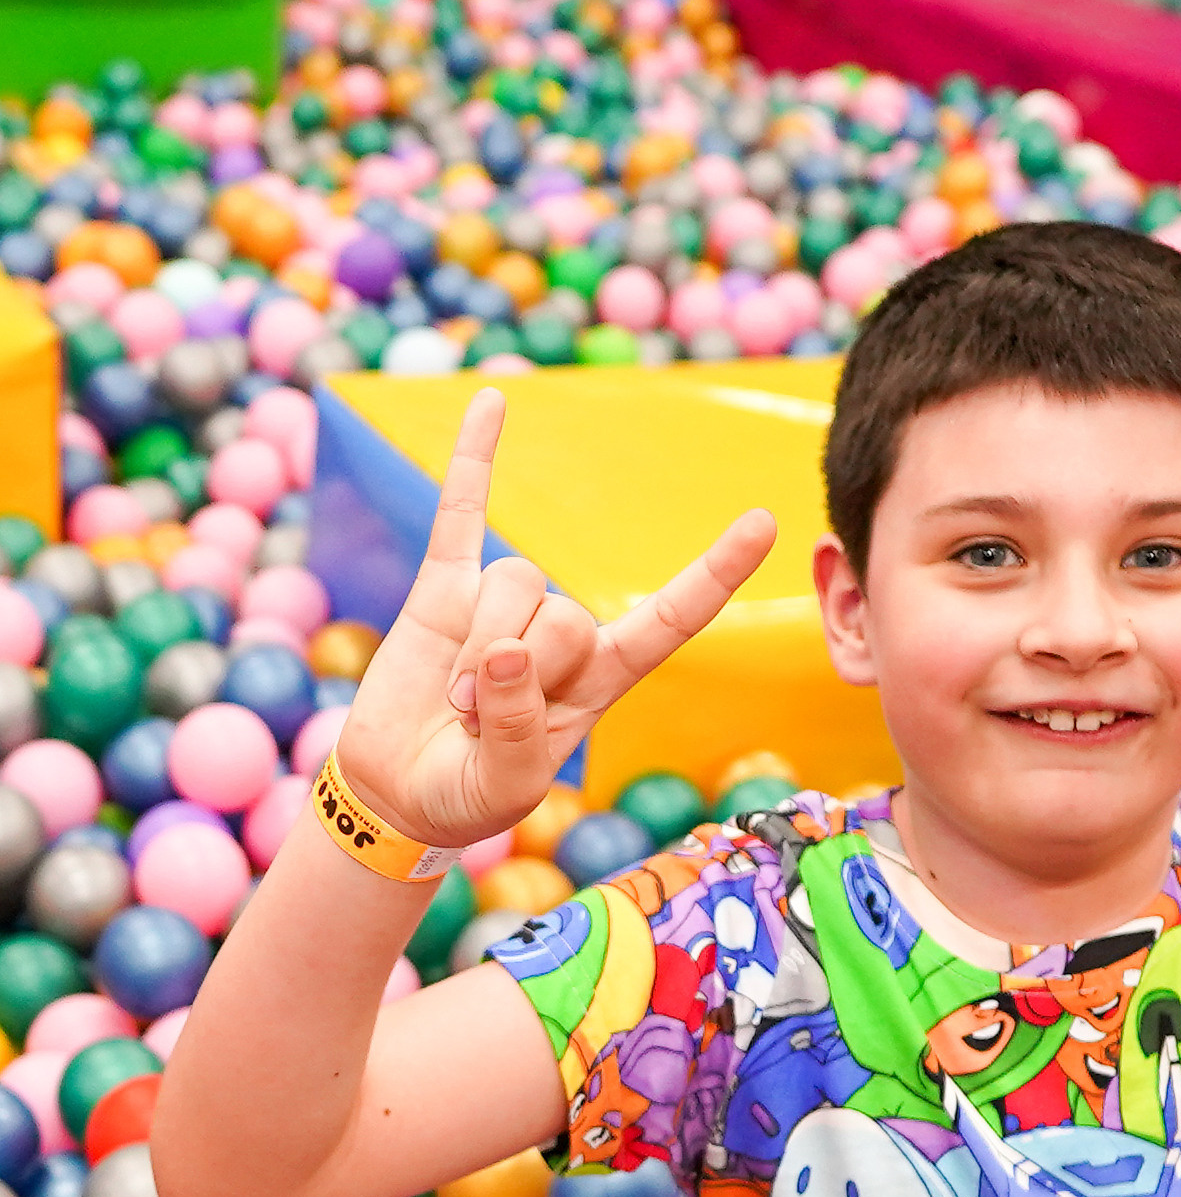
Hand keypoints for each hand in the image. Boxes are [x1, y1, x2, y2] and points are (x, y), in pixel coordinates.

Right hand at [335, 389, 777, 847]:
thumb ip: (518, 728)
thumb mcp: (509, 786)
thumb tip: (503, 651)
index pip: (670, 618)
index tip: (763, 523)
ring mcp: (505, 605)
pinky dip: (474, 459)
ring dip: (476, 646)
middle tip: (480, 723)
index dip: (713, 575)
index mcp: (602, 680)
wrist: (401, 790)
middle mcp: (563, 634)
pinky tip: (494, 401)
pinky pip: (461, 510)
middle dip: (519, 669)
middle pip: (566, 611)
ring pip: (513, 581)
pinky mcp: (445, 587)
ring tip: (455, 700)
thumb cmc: (470, 795)